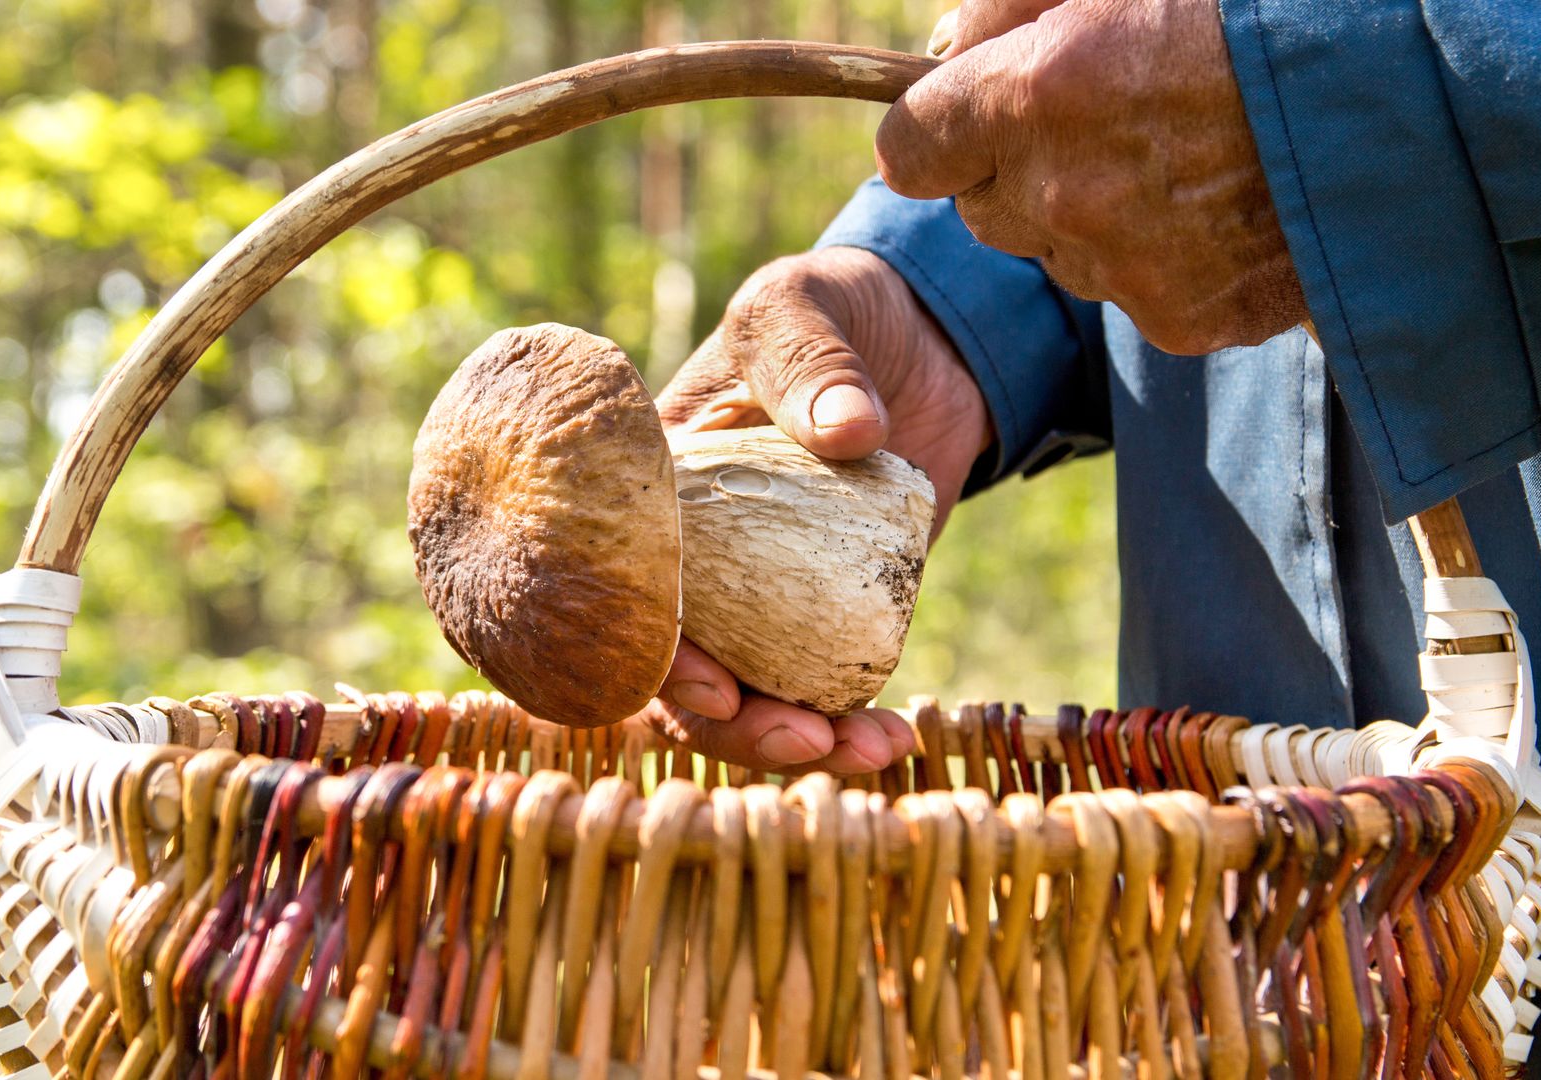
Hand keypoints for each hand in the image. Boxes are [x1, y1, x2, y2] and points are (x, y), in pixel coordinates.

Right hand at [641, 245, 991, 774]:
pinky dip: (851, 722)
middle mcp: (696, 559)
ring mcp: (764, 592)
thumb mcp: (800, 307)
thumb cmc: (828, 310)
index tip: (716, 686)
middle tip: (801, 739)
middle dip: (731, 725)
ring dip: (792, 741)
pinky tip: (894, 739)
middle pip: (681, 672)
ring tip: (866, 752)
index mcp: (652, 497)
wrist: (918, 338)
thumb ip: (809, 358)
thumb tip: (848, 434)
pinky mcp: (832, 609)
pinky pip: (823, 682)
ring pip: (750, 695)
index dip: (655, 656)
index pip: (623, 592)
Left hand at [879, 0, 1308, 354]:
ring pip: (1062, 257)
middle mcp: (1064, 196)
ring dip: (1094, 219)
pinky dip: (1163, 263)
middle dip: (1021, 174)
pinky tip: (1223, 210)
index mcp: (1035, 96)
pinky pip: (1134, 297)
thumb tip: (942, 55)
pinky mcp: (1180, 320)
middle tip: (1104, 125)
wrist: (1410, 84)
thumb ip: (1004, 7)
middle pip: (984, 214)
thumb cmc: (1253, 9)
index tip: (968, 120)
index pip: (910, 153)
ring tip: (1184, 161)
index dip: (939, 134)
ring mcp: (1122, 270)